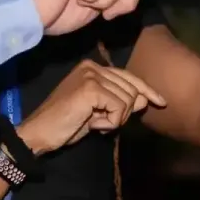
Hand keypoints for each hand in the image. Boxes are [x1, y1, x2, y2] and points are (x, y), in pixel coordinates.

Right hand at [17, 60, 164, 153]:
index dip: (146, 90)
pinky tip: (94, 125)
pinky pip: (119, 107)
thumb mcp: (98, 113)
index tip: (160, 101)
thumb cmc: (65, 124)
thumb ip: (119, 103)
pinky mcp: (91, 88)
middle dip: (124, 112)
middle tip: (103, 123)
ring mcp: (91, 75)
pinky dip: (111, 122)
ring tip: (95, 123)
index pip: (128, 76)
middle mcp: (92, 66)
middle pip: (131, 88)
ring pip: (127, 99)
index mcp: (92, 68)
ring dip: (116, 119)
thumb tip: (144, 100)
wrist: (39, 132)